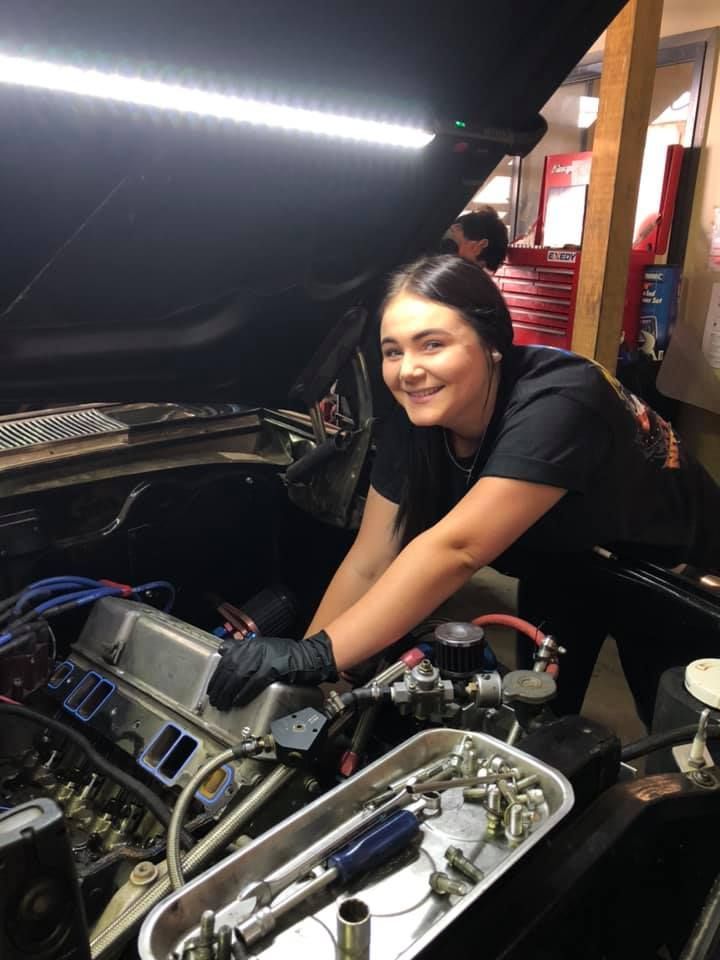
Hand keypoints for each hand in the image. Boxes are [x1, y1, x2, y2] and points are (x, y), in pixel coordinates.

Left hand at [207, 630, 337, 709]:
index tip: (211, 688)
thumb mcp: (262, 647)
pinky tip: (238, 702)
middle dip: (219, 686)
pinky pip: (253, 683)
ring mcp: (264, 658)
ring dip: (228, 693)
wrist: (309, 657)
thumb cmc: (287, 655)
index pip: (226, 659)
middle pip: (230, 669)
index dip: (216, 676)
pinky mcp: (273, 668)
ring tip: (223, 704)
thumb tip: (223, 650)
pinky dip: (244, 693)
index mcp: (251, 644)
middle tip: (214, 700)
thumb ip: (243, 649)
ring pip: (238, 677)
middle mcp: (254, 649)